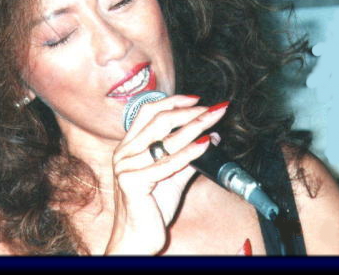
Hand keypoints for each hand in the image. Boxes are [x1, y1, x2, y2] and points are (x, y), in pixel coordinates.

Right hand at [104, 95, 226, 254]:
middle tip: (214, 109)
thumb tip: (212, 137)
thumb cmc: (151, 208)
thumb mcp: (172, 177)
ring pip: (165, 140)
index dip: (173, 102)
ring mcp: (125, 167)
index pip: (148, 112)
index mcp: (129, 146)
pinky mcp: (132, 183)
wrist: (137, 238)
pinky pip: (166, 164)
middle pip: (158, 120)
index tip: (198, 100)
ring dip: (194, 127)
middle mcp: (124, 153)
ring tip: (214, 120)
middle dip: (190, 112)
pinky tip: (205, 144)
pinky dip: (189, 152)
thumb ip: (188, 157)